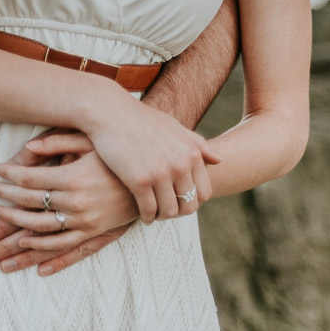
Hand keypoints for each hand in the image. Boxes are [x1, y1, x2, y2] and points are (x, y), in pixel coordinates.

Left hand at [0, 133, 138, 251]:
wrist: (153, 177)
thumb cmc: (118, 155)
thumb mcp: (91, 141)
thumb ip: (59, 141)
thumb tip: (29, 146)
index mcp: (72, 178)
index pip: (29, 180)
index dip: (7, 176)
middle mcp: (76, 203)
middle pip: (29, 207)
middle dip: (2, 205)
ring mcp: (85, 222)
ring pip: (41, 232)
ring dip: (13, 233)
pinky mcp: (95, 233)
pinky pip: (65, 248)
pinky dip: (45, 253)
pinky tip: (28, 253)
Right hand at [78, 87, 218, 222]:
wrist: (111, 113)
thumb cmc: (142, 119)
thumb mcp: (174, 127)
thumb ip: (197, 144)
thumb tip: (218, 160)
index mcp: (191, 153)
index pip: (204, 192)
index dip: (192, 201)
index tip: (179, 200)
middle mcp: (180, 164)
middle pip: (189, 206)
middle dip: (178, 212)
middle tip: (166, 211)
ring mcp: (160, 173)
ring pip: (169, 212)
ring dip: (161, 217)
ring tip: (154, 214)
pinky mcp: (139, 181)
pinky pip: (148, 210)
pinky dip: (146, 217)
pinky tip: (142, 215)